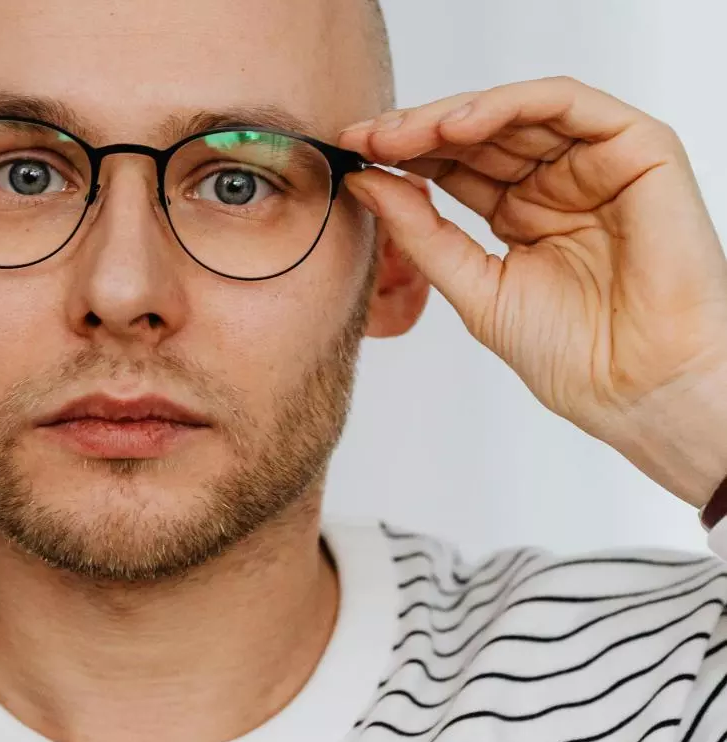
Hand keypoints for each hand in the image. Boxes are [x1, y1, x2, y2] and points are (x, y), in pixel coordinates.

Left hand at [337, 77, 726, 508]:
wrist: (635, 388)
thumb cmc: (572, 354)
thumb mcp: (473, 286)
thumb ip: (421, 232)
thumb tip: (365, 181)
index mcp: (520, 214)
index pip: (453, 167)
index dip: (402, 156)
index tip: (352, 155)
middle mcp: (556, 183)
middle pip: (478, 134)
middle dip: (416, 132)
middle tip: (366, 138)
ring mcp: (595, 164)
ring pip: (516, 112)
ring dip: (452, 116)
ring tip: (401, 134)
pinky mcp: (637, 150)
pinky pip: (568, 105)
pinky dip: (510, 105)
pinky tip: (458, 126)